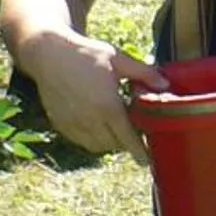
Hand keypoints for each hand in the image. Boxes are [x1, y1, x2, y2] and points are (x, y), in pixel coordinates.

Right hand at [19, 31, 164, 161]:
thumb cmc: (86, 54)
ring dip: (109, 142)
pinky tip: (97, 126)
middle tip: (132, 131)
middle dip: (126, 142)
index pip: (127, 137)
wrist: (49, 54)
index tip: (146, 161)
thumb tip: (166, 85)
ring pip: (96, 146)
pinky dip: (91, 140)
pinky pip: (80, 141)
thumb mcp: (119, 59)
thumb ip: (144, 73)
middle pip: (114, 144)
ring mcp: (73, 123)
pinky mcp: (60, 123)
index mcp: (107, 105)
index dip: (138, 151)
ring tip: (115, 129)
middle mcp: (90, 119)